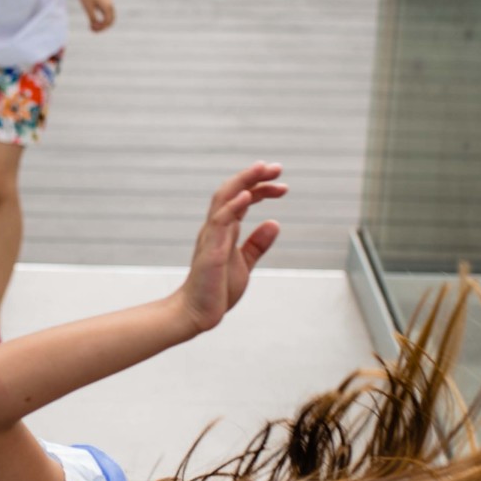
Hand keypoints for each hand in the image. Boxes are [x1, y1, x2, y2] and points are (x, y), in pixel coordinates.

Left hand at [80, 0, 114, 32]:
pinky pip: (106, 15)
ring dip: (103, 24)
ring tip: (92, 27)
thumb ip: (92, 18)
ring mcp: (109, 4)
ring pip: (109, 19)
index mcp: (107, 6)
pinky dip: (102, 20)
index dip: (100, 28)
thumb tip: (95, 27)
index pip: (107, 22)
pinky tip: (93, 21)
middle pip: (110, 22)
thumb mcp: (88, 8)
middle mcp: (110, 5)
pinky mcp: (105, 3)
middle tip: (92, 30)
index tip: (91, 28)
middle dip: (102, 28)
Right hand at [176, 163, 286, 335]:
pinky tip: (248, 195)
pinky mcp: (211, 250)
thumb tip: (275, 222)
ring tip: (262, 169)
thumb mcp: (245, 263)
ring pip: (224, 198)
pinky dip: (233, 206)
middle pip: (233, 191)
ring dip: (244, 182)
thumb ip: (257, 244)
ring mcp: (212, 236)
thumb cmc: (217, 289)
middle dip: (254, 176)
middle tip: (277, 167)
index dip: (261, 188)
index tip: (283, 186)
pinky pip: (221, 221)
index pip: (242, 199)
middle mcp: (216, 227)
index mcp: (225, 230)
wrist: (197, 313)